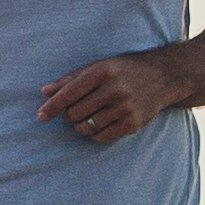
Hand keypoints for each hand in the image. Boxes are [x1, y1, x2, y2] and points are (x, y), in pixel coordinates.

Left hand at [36, 47, 191, 145]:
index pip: (68, 93)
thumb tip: (44, 92)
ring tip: (88, 116)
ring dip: (81, 125)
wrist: (163, 77)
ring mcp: (125, 108)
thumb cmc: (123, 71)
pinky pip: (101, 137)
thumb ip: (71, 79)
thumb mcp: (98, 66)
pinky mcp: (133, 123)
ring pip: (86, 127)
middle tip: (76, 109)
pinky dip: (95, 133)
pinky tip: (100, 123)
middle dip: (69, 114)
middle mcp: (114, 89)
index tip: (41, 116)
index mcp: (103, 72)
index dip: (51, 107)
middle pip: (74, 113)